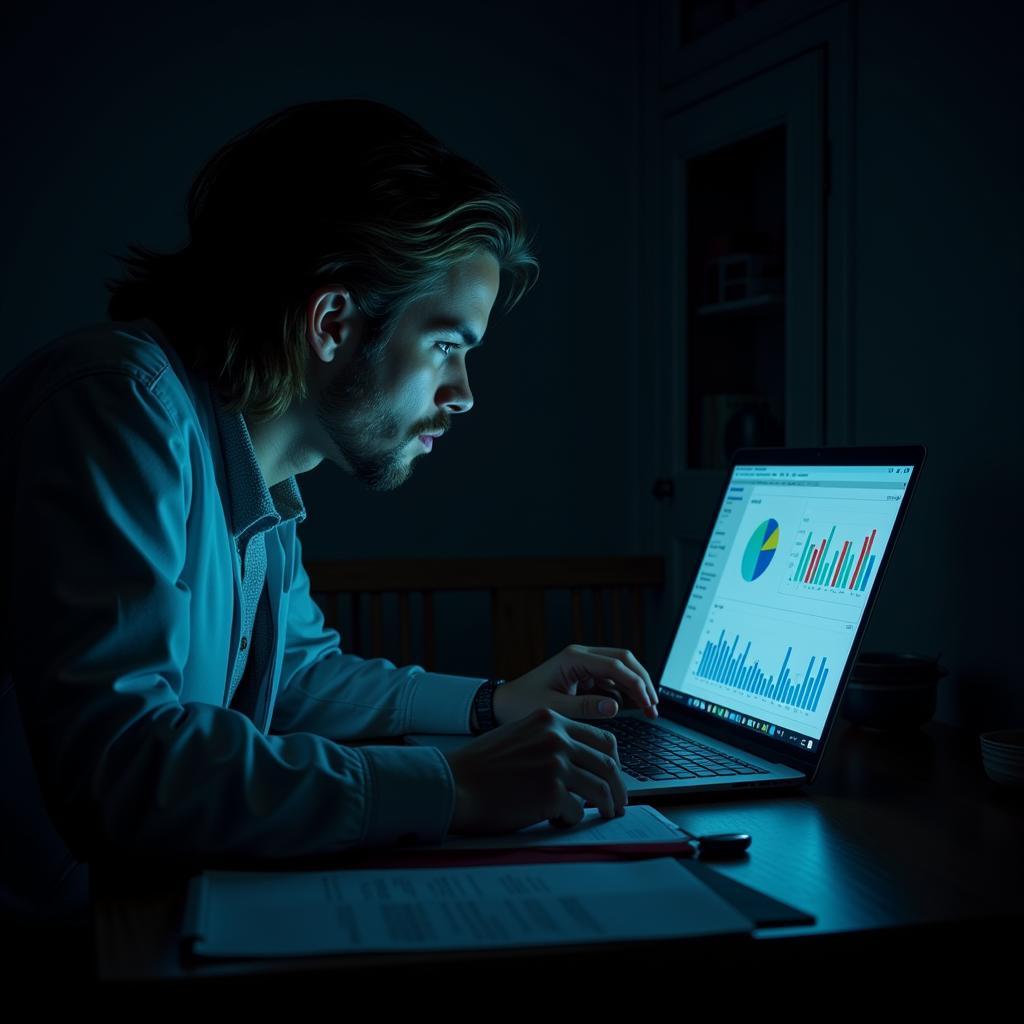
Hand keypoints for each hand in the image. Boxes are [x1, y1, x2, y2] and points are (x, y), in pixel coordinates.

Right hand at [443, 707, 627, 834]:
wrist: (455, 783)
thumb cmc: (481, 766)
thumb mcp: (519, 736)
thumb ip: (549, 741)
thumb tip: (580, 764)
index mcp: (550, 719)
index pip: (601, 737)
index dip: (614, 761)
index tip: (615, 776)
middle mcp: (557, 737)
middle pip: (608, 763)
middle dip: (619, 786)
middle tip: (620, 802)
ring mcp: (556, 763)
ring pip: (600, 788)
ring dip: (607, 805)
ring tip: (607, 815)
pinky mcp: (551, 791)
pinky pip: (577, 810)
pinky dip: (573, 819)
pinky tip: (563, 821)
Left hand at [492, 644, 658, 726]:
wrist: (503, 705)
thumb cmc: (522, 704)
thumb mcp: (554, 708)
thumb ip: (585, 707)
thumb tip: (615, 706)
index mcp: (574, 658)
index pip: (615, 665)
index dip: (636, 684)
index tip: (648, 703)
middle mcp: (581, 657)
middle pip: (623, 660)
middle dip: (642, 681)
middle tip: (654, 706)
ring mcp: (584, 666)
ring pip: (621, 669)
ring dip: (636, 686)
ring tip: (649, 709)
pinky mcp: (584, 677)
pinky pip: (611, 680)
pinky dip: (625, 692)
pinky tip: (632, 707)